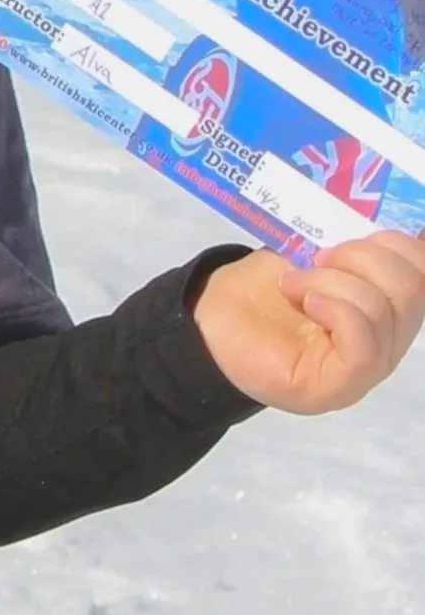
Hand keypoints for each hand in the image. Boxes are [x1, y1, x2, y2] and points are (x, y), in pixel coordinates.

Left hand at [191, 231, 424, 412]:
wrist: (209, 323)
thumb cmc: (263, 290)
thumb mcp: (315, 257)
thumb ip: (356, 248)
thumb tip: (399, 227)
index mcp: (388, 307)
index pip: (422, 272)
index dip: (396, 245)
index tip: (349, 235)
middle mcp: (388, 341)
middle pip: (411, 289)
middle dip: (361, 258)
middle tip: (318, 259)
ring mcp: (368, 370)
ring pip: (382, 311)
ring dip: (331, 282)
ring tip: (293, 285)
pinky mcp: (340, 387)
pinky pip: (365, 346)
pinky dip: (337, 311)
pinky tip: (307, 303)